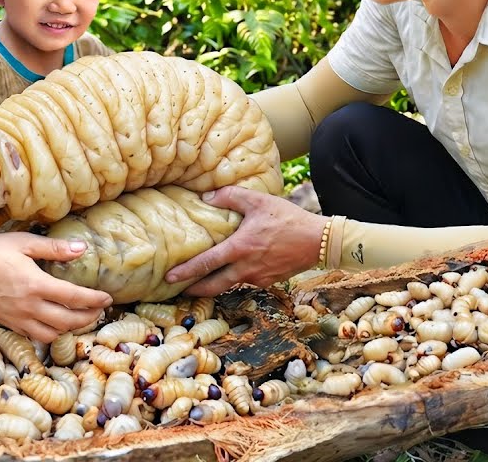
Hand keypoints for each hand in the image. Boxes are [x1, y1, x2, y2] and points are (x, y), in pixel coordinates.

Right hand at [0, 232, 112, 342]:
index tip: (107, 298)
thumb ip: (55, 249)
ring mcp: (17, 318)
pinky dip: (50, 332)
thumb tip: (82, 248)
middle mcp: (28, 306)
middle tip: (99, 310)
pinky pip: (35, 335)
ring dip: (71, 328)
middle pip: (68, 321)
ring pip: (53, 334)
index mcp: (35, 285)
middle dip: (88, 318)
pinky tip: (55, 322)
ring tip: (81, 317)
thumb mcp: (24, 243)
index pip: (74, 298)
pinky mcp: (8, 323)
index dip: (95, 300)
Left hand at [164, 185, 324, 296]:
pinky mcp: (268, 282)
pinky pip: (245, 282)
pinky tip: (231, 272)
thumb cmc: (288, 218)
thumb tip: (205, 197)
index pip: (206, 263)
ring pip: (229, 285)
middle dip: (194, 289)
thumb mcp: (258, 201)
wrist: (318, 241)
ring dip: (213, 285)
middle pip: (213, 285)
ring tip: (200, 282)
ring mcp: (257, 278)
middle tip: (178, 290)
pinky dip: (234, 280)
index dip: (186, 272)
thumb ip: (229, 197)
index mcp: (239, 248)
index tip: (170, 278)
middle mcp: (246, 268)